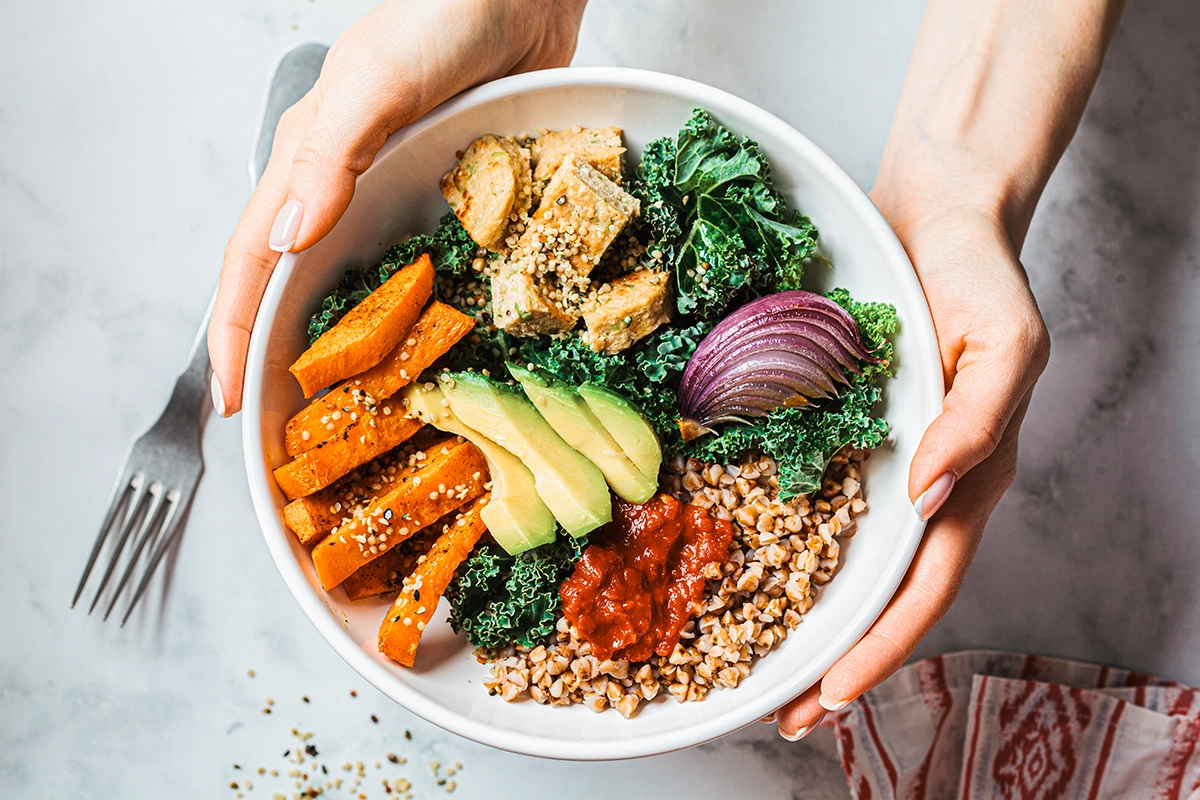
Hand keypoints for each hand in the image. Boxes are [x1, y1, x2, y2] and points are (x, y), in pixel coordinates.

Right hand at [208, 0, 586, 415]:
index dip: (235, 336)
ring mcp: (397, 196)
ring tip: (360, 411)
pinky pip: (423, 268)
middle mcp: (345, 188)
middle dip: (287, 358)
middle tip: (292, 433)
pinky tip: (434, 351)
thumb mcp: (374, 81)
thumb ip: (329, 156)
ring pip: (360, 286)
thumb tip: (290, 243)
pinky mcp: (449, 197)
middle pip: (299, 288)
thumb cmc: (440, 14)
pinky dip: (417, 314)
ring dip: (353, 348)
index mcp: (308, 163)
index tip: (232, 406)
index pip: (254, 264)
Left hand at [774, 202, 1050, 737]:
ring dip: (796, 611)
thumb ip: (976, 422)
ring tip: (742, 657)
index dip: (878, 648)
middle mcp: (917, 483)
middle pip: (874, 592)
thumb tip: (929, 497)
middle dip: (829, 658)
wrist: (936, 212)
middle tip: (773, 713)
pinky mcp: (837, 427)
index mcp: (964, 478)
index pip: (922, 586)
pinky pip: (805, 492)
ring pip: (836, 554)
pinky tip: (727, 555)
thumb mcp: (1004, 342)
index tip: (824, 697)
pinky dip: (774, 535)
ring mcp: (876, 459)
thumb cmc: (981, 274)